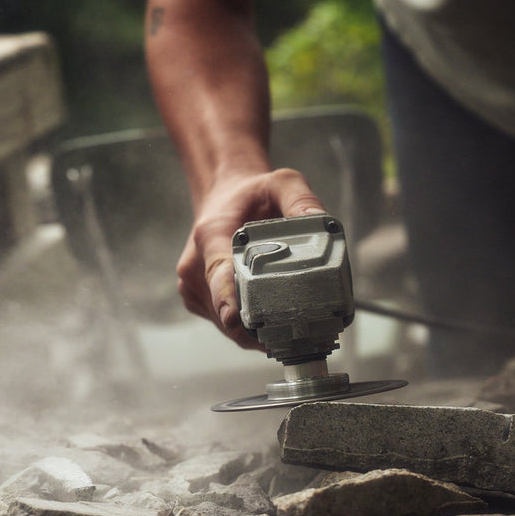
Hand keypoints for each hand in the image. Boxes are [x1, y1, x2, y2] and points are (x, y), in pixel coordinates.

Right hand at [176, 167, 326, 347]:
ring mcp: (192, 286)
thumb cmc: (251, 194)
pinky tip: (269, 319)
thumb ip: (301, 200)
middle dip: (260, 324)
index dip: (227, 298)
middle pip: (226, 308)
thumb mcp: (281, 183)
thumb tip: (322, 226)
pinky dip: (247, 328)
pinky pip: (223, 325)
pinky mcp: (197, 300)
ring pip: (226, 324)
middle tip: (300, 332)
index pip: (217, 272)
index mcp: (211, 235)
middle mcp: (195, 265)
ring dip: (256, 330)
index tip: (234, 318)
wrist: (223, 196)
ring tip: (290, 326)